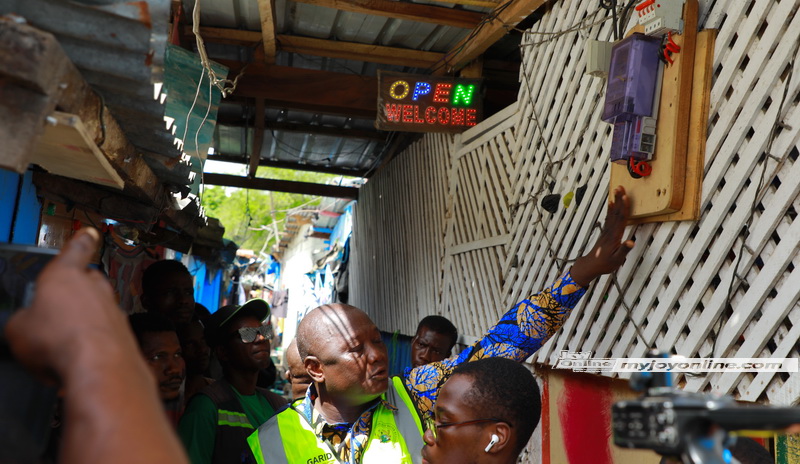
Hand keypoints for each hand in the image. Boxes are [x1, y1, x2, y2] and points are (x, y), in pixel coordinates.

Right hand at [5, 228, 132, 382]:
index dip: (80, 242)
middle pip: (87, 282)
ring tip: (63, 344)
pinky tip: (79, 358)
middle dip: (74, 295)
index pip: (75, 250)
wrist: (100, 367)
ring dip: (83, 322)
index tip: (88, 234)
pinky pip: (104, 332)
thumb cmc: (60, 341)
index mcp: (66, 274)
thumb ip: (23, 319)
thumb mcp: (17, 329)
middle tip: (56, 314)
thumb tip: (27, 324)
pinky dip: (93, 342)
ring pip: (97, 309)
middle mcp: (95, 287)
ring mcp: (113, 308)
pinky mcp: (124, 332)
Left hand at [570, 186, 633, 286]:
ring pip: (612, 213)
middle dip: (619, 199)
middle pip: (616, 212)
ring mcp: (607, 230)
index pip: (620, 219)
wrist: (591, 265)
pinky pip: (609, 217)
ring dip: (615, 201)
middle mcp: (610, 231)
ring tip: (617, 190)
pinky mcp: (605, 232)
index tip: (626, 196)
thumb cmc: (604, 264)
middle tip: (620, 187)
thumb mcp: (616, 260)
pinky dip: (610, 209)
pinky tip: (611, 203)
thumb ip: (623, 251)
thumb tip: (631, 242)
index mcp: (614, 236)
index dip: (624, 207)